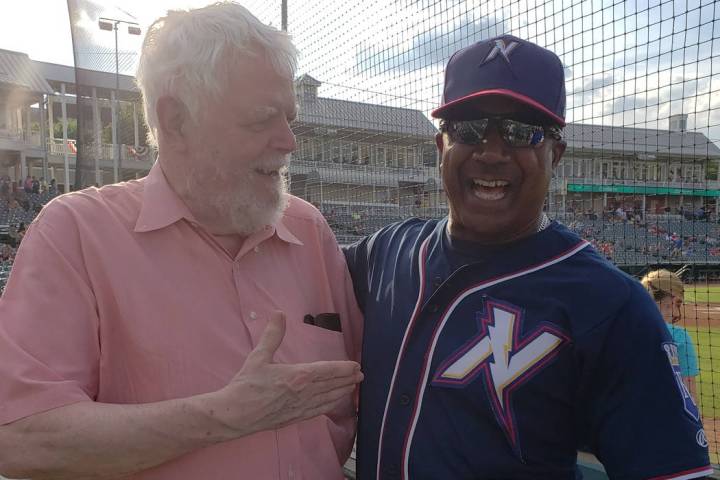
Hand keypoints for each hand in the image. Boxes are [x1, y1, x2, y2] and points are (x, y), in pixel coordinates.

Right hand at [211, 311, 362, 437]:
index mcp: (298, 376)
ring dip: (343, 391)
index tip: (355, 365)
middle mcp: (304, 393)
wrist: (235, 414)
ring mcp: (301, 407)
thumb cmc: (246, 385)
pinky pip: (319, 411)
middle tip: (361, 375)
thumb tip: (279, 314)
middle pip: (332, 385)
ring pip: (328, 399)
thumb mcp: (259, 356)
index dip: (344, 368)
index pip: (328, 370)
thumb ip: (272, 335)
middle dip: (348, 379)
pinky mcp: (295, 418)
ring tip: (354, 386)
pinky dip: (331, 405)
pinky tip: (336, 403)